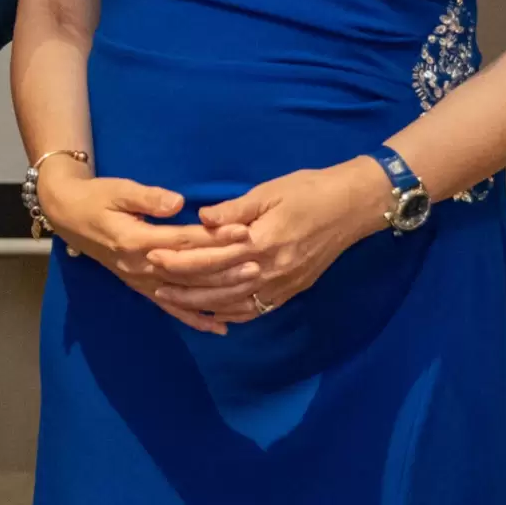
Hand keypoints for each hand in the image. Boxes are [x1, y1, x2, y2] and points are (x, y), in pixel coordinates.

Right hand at [35, 167, 253, 335]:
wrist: (68, 216)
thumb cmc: (95, 198)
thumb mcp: (118, 189)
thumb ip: (147, 197)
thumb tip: (177, 202)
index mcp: (135, 240)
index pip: (183, 241)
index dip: (214, 238)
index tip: (243, 232)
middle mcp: (139, 266)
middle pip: (190, 270)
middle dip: (226, 267)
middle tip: (257, 262)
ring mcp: (140, 281)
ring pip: (185, 292)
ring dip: (219, 292)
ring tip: (250, 287)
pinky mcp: (140, 287)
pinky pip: (171, 307)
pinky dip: (195, 319)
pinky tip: (220, 328)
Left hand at [151, 158, 392, 319]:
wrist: (353, 207)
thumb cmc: (309, 191)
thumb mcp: (269, 191)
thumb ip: (235, 209)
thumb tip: (202, 219)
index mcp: (262, 242)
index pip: (212, 257)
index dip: (181, 259)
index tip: (153, 256)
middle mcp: (271, 270)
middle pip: (218, 284)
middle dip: (183, 285)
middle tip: (152, 281)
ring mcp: (283, 284)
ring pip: (235, 302)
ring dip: (201, 303)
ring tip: (172, 300)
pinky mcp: (292, 290)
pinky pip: (258, 309)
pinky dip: (233, 314)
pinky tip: (213, 313)